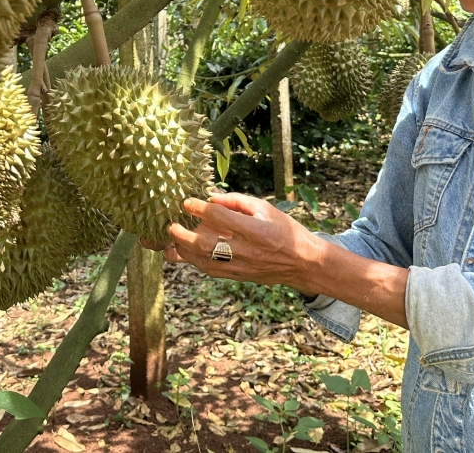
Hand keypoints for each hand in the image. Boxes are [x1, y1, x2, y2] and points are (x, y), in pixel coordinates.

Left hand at [162, 193, 326, 295]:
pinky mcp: (238, 277)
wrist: (303, 263)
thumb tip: (211, 196)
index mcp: (256, 230)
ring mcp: (241, 267)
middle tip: (170, 224)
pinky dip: (193, 261)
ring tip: (171, 237)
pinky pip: (210, 271)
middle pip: (206, 245)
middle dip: (183, 235)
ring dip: (183, 250)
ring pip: (203, 262)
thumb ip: (237, 201)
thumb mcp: (265, 208)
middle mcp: (246, 251)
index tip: (187, 202)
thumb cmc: (285, 230)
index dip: (200, 208)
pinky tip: (184, 251)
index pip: (220, 217)